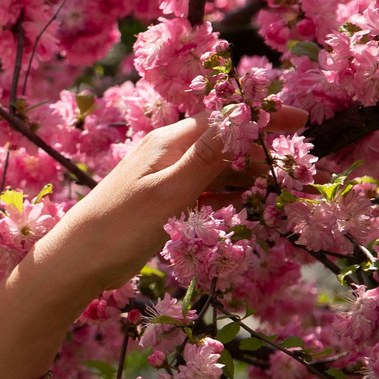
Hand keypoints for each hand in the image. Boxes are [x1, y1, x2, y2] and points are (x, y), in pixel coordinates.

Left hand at [25, 105, 307, 304]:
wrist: (77, 261)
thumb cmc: (118, 226)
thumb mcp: (167, 193)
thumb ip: (206, 159)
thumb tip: (242, 119)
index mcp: (169, 142)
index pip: (224, 118)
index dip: (262, 116)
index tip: (302, 119)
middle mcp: (169, 154)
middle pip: (227, 142)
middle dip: (263, 149)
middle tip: (302, 166)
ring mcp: (168, 178)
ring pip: (219, 169)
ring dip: (251, 174)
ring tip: (287, 185)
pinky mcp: (166, 203)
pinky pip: (207, 191)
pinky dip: (231, 194)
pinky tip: (252, 202)